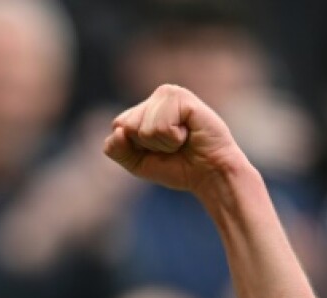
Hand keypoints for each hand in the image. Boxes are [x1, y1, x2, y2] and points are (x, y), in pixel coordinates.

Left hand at [103, 84, 246, 195]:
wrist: (209, 173)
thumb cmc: (176, 166)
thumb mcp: (137, 163)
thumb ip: (117, 149)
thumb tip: (119, 130)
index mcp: (143, 108)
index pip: (117, 126)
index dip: (133, 147)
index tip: (156, 150)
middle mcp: (156, 97)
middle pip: (127, 125)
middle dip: (147, 145)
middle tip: (171, 145)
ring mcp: (169, 94)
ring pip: (142, 128)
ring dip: (162, 143)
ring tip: (180, 140)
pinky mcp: (183, 98)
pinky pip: (161, 126)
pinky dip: (173, 139)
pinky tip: (188, 133)